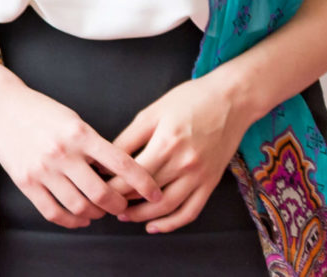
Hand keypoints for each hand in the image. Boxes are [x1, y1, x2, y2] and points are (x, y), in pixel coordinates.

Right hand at [0, 76, 158, 227]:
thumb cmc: (40, 110)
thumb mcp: (73, 120)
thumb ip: (95, 146)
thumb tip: (118, 176)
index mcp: (80, 134)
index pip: (122, 164)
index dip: (144, 183)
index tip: (156, 193)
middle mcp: (62, 152)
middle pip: (102, 193)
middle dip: (118, 205)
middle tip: (122, 205)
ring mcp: (42, 169)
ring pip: (80, 206)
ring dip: (96, 214)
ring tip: (99, 210)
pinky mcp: (25, 181)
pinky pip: (53, 212)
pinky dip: (72, 221)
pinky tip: (79, 217)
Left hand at [117, 74, 249, 231]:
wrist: (231, 101)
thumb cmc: (189, 100)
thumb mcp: (152, 112)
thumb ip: (129, 138)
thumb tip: (106, 158)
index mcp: (166, 143)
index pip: (131, 173)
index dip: (110, 182)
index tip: (95, 183)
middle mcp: (184, 164)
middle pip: (146, 192)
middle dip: (120, 200)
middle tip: (103, 201)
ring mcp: (200, 177)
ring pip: (167, 207)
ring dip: (142, 216)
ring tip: (123, 216)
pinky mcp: (211, 183)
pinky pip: (191, 211)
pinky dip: (172, 223)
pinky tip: (154, 226)